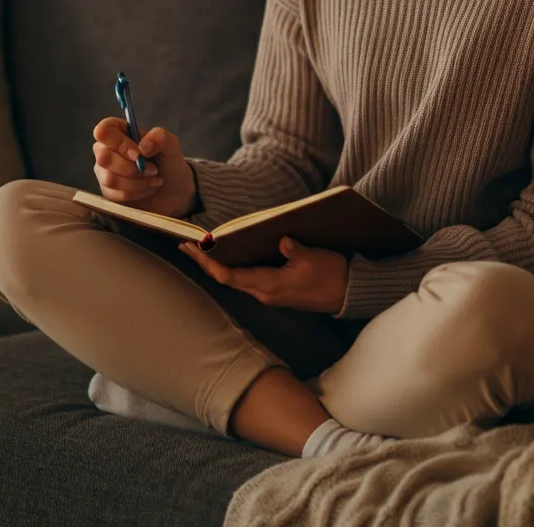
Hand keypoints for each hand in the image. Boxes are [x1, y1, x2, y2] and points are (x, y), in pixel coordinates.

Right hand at [92, 118, 197, 219]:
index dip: (119, 142)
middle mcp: (107, 150)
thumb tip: (143, 147)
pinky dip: (136, 193)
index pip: (103, 130)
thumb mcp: (171, 145)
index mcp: (120, 133)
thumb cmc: (169, 163)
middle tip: (153, 170)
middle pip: (103, 157)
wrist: (175, 191)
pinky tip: (148, 189)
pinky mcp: (107, 192)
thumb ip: (160, 137)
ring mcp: (105, 172)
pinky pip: (114, 194)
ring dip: (137, 182)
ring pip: (109, 178)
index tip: (139, 153)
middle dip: (132, 168)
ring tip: (154, 179)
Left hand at [179, 235, 347, 314]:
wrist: (348, 293)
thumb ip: (294, 249)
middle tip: (185, 245)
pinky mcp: (276, 291)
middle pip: (226, 278)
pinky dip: (232, 268)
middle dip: (205, 262)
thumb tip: (281, 239)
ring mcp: (269, 294)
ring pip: (235, 280)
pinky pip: (246, 279)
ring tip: (201, 249)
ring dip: (217, 265)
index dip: (208, 262)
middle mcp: (264, 293)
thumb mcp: (313, 258)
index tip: (192, 248)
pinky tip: (229, 256)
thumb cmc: (331, 275)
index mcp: (269, 285)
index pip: (229, 275)